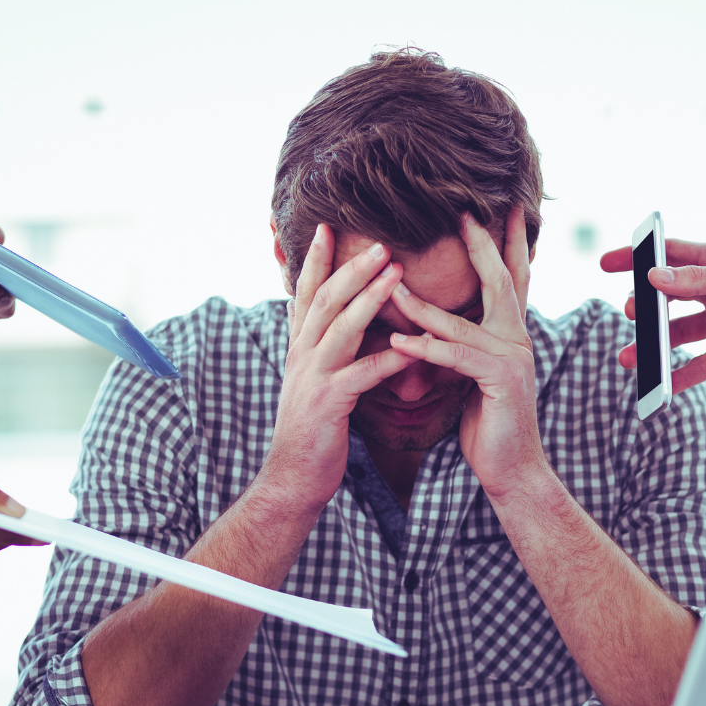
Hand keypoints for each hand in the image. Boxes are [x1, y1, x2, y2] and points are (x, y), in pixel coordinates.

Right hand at [265, 225, 413, 508]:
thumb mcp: (315, 384)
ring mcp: (312, 379)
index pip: (306, 295)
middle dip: (351, 267)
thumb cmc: (312, 432)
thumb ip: (326, 354)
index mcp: (300, 349)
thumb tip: (342, 329)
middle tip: (381, 241)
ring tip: (397, 273)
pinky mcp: (328, 404)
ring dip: (369, 298)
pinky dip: (388, 359)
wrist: (292, 478)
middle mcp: (302, 357)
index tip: (328, 227)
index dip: (316, 261)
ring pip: (341, 328)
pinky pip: (362, 375)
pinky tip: (413, 347)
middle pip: (325, 301)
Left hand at [387, 209, 545, 499]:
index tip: (493, 210)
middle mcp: (517, 340)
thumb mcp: (473, 377)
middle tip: (464, 212)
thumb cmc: (488, 425)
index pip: (509, 280)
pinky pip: (456, 357)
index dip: (503, 244)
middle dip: (482, 245)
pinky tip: (398, 340)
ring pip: (462, 322)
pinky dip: (425, 347)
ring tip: (391, 285)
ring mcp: (513, 359)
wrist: (510, 469)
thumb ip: (462, 347)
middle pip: (501, 282)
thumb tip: (437, 326)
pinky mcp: (500, 382)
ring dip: (423, 304)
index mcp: (511, 336)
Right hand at [600, 239, 705, 395]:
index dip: (636, 259)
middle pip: (666, 300)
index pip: (667, 257)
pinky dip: (678, 378)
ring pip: (677, 336)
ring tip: (629, 358)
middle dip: (642, 308)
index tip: (606, 263)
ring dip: (652, 347)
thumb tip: (653, 278)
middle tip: (630, 314)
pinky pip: (699, 366)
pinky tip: (660, 388)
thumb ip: (696, 280)